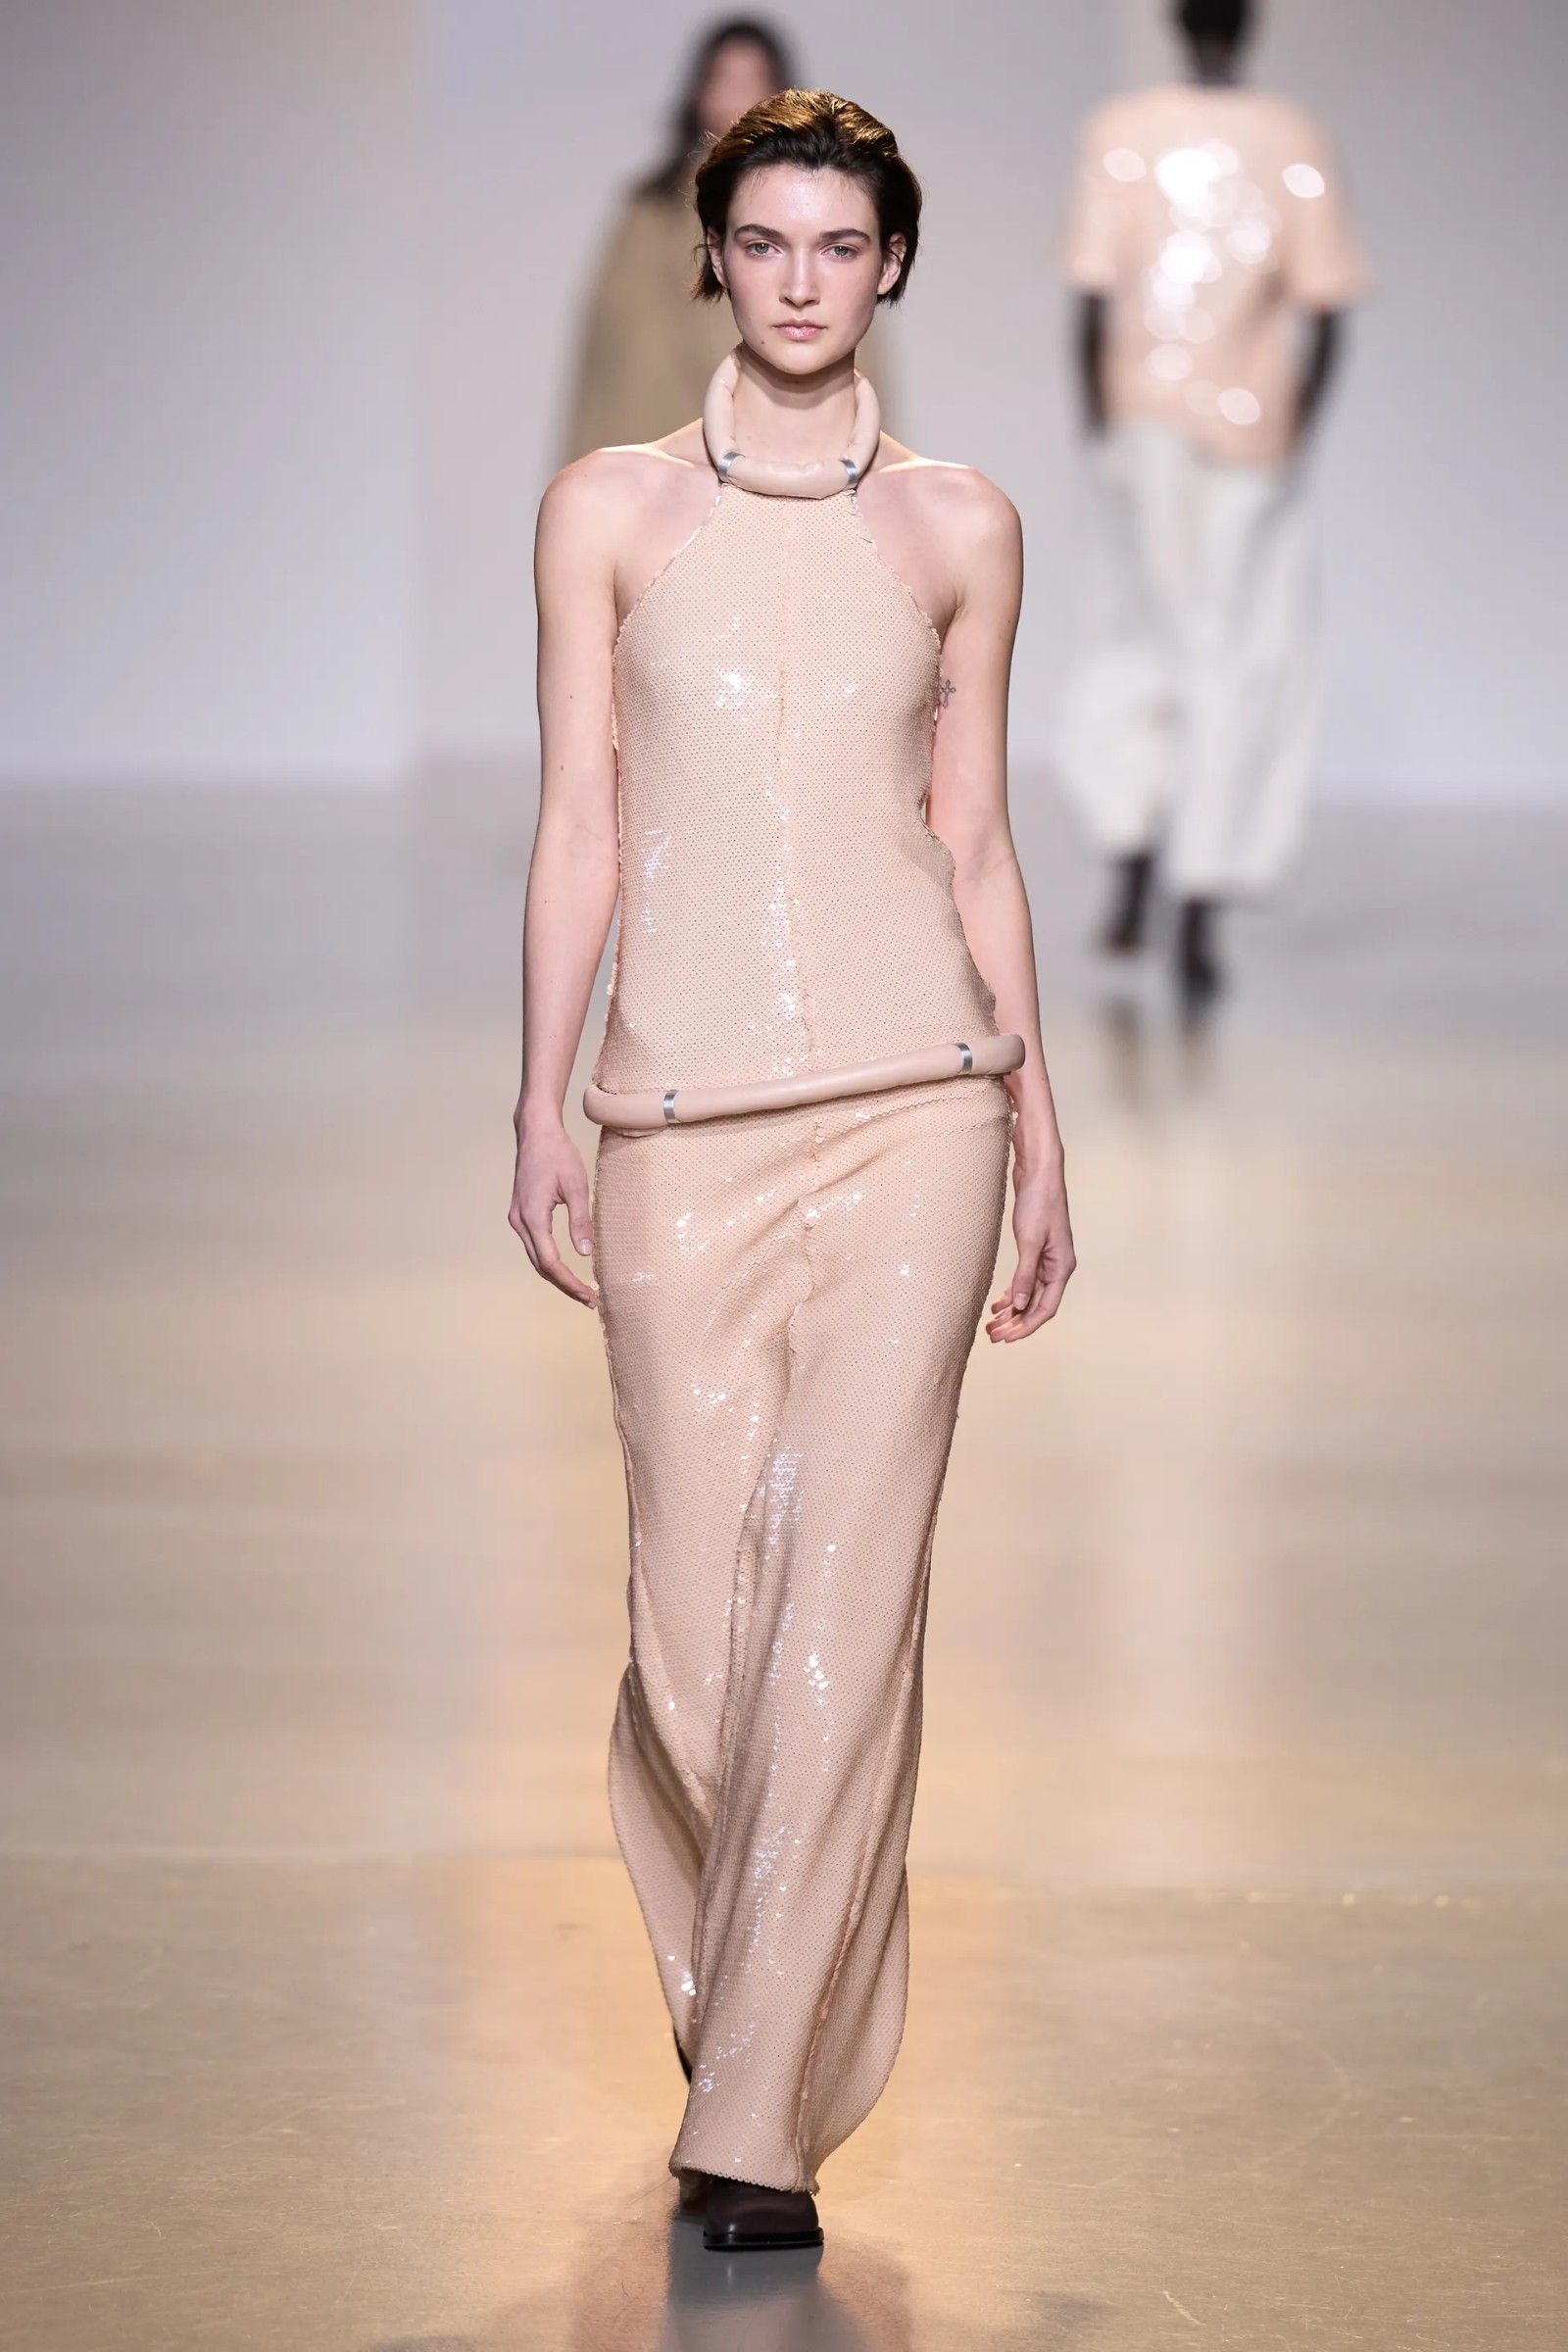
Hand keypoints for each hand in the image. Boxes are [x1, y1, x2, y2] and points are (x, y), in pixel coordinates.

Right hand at [509, 1109, 595, 1307]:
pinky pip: (534, 1245)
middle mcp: (519, 1221)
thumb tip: (585, 1253)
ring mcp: (517, 1218)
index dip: (569, 1282)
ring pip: (536, 1257)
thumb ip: (581, 1221)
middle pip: (540, 1265)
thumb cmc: (557, 1154)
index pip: (550, 1262)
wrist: (536, 1132)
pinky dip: (549, 1261)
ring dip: (556, 1275)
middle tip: (588, 1300)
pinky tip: (565, 1268)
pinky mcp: (521, 1213)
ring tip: (580, 1289)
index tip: (588, 1296)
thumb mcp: (577, 1186)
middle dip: (564, 1285)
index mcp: (533, 1216)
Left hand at [986, 1142, 1073, 1342]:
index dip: (1026, 1326)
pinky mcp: (1036, 1251)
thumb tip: (1021, 1304)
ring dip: (1012, 1311)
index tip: (1006, 1339)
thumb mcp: (1030, 1240)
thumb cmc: (1039, 1202)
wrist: (1039, 1173)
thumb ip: (1025, 1274)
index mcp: (1062, 1268)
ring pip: (1029, 1295)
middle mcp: (1057, 1267)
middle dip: (1016, 1323)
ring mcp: (1047, 1260)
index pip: (1045, 1308)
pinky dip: (1012, 1293)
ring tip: (991, 1324)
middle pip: (1036, 1305)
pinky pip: (1025, 1281)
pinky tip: (997, 1304)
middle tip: (993, 1336)